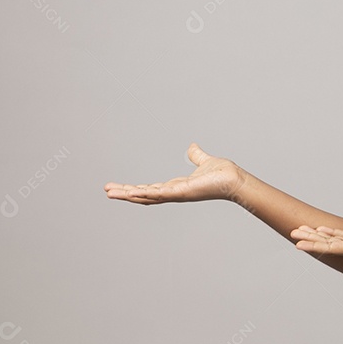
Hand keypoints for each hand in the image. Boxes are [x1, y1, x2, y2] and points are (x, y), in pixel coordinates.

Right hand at [104, 143, 244, 204]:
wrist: (235, 179)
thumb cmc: (222, 174)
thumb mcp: (203, 161)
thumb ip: (196, 155)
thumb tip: (192, 147)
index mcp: (176, 186)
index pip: (150, 188)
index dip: (134, 188)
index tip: (119, 187)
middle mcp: (174, 192)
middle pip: (144, 195)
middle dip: (125, 193)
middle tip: (107, 191)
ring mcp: (177, 194)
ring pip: (147, 197)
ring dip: (129, 195)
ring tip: (111, 193)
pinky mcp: (182, 193)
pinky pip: (160, 194)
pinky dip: (145, 194)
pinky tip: (131, 192)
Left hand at [290, 213, 342, 257]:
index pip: (332, 248)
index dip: (315, 245)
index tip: (298, 244)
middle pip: (328, 244)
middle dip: (310, 239)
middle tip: (292, 232)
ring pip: (333, 240)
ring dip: (317, 236)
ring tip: (301, 230)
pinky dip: (330, 233)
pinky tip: (321, 230)